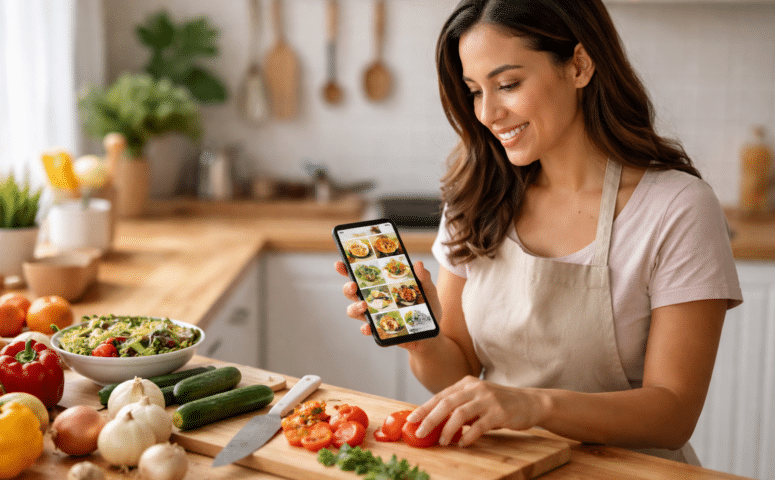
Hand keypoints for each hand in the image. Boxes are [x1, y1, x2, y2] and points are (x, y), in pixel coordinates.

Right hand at [334, 260, 442, 350]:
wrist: (431, 334)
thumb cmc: (426, 308)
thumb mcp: (428, 290)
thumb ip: (424, 277)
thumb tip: (418, 264)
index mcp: (381, 285)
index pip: (361, 275)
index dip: (347, 269)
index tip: (340, 263)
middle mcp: (373, 299)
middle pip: (352, 291)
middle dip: (348, 287)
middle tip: (353, 285)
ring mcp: (374, 315)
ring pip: (354, 310)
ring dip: (354, 307)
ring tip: (363, 305)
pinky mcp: (379, 330)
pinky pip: (366, 329)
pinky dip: (365, 328)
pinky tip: (368, 327)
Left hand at [406, 376, 548, 446]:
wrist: (530, 402)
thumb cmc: (499, 403)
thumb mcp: (477, 400)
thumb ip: (459, 407)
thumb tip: (435, 422)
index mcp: (467, 383)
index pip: (441, 395)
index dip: (425, 408)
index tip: (412, 420)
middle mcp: (476, 388)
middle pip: (447, 403)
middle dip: (430, 418)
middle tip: (420, 432)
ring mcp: (488, 399)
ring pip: (460, 413)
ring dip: (448, 429)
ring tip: (442, 441)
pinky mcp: (500, 412)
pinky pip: (479, 425)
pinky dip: (469, 436)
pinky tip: (463, 444)